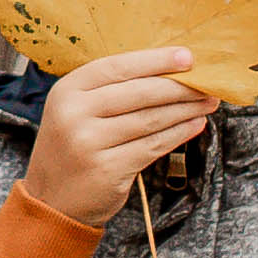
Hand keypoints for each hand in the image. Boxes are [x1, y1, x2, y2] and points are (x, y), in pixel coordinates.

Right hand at [24, 49, 214, 231]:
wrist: (51, 201)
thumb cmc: (72, 148)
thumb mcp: (75, 111)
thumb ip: (109, 91)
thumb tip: (167, 72)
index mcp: (66, 90)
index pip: (117, 67)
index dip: (155, 60)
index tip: (187, 57)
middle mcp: (74, 114)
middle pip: (139, 92)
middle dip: (179, 87)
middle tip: (206, 83)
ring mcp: (89, 143)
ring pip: (150, 119)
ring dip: (185, 110)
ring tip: (207, 103)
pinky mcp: (108, 169)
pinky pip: (153, 146)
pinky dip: (178, 134)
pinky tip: (195, 125)